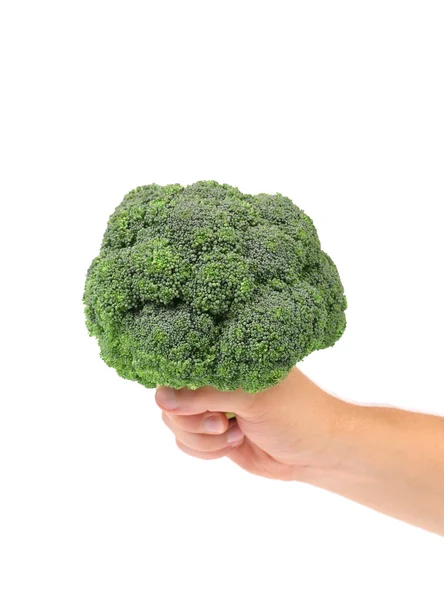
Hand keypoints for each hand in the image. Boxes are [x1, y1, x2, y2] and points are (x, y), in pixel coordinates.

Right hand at [155, 368, 346, 480]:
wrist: (318, 452)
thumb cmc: (295, 413)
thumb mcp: (251, 397)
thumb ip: (204, 395)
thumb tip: (160, 398)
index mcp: (226, 360)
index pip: (182, 364)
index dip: (176, 383)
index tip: (190, 401)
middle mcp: (215, 382)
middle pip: (172, 400)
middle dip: (193, 419)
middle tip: (222, 421)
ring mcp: (212, 410)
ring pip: (177, 426)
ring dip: (204, 438)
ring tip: (236, 433)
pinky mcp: (213, 437)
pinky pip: (186, 444)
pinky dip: (206, 450)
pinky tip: (236, 444)